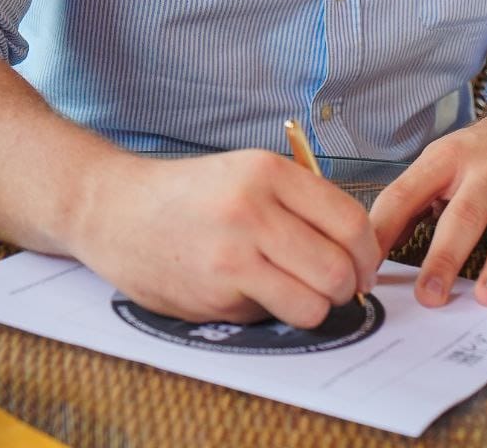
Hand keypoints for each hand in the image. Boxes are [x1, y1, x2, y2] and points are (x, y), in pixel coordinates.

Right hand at [67, 149, 380, 326]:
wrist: (118, 210)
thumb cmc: (191, 193)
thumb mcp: (249, 171)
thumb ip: (300, 200)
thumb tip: (355, 245)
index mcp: (268, 172)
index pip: (348, 220)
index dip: (368, 251)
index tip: (366, 263)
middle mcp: (251, 211)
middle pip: (336, 268)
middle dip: (349, 286)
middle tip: (342, 286)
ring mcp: (231, 256)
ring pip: (312, 303)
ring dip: (318, 306)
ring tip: (305, 293)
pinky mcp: (213, 295)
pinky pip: (272, 315)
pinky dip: (276, 311)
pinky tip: (258, 292)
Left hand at [370, 113, 486, 307]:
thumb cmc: (476, 155)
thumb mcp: (437, 164)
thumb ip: (406, 204)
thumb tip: (369, 252)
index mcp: (447, 159)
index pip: (408, 192)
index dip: (384, 228)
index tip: (367, 268)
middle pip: (465, 213)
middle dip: (446, 255)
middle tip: (429, 295)